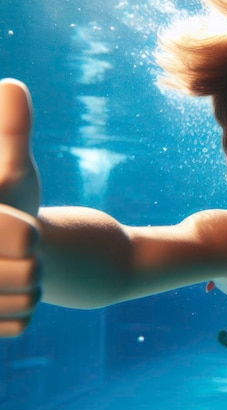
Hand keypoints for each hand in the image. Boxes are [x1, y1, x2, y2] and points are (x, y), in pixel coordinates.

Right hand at [0, 79, 40, 336]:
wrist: (14, 252)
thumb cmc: (12, 204)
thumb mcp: (13, 171)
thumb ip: (10, 132)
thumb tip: (12, 84)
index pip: (11, 235)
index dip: (20, 234)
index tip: (32, 231)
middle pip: (21, 274)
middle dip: (31, 265)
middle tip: (29, 256)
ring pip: (20, 300)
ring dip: (29, 290)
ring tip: (19, 273)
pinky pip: (14, 325)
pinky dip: (22, 314)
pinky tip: (15, 299)